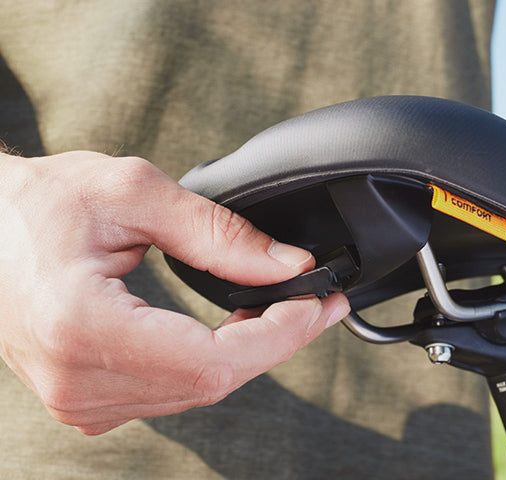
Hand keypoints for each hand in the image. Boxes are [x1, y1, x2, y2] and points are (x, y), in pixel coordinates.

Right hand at [0, 151, 349, 434]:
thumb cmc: (32, 205)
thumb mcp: (130, 193)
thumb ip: (216, 232)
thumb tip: (287, 265)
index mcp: (83, 328)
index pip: (213, 361)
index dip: (278, 336)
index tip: (317, 304)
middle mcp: (78, 381)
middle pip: (213, 382)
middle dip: (277, 341)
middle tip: (318, 303)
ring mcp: (78, 399)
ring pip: (198, 391)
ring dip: (251, 352)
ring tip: (284, 307)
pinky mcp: (85, 400)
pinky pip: (172, 392)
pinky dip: (216, 361)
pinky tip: (237, 328)